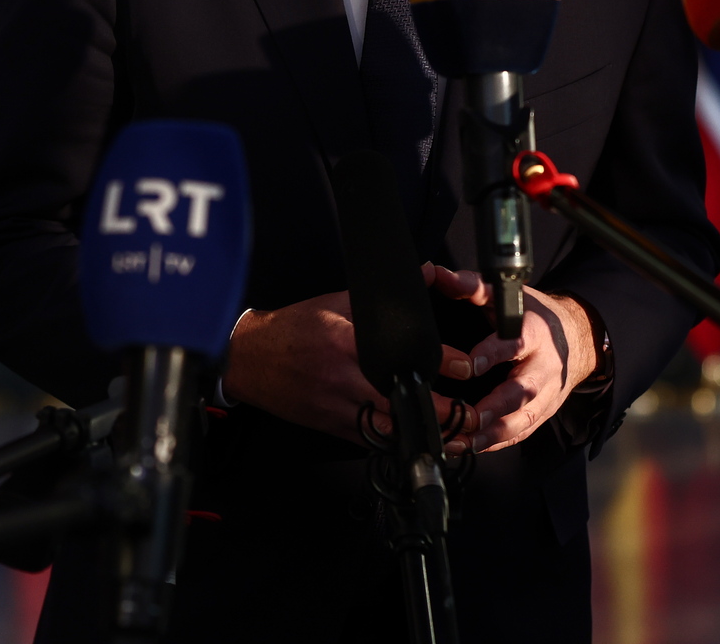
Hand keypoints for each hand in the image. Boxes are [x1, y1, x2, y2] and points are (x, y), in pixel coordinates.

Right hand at [219, 276, 473, 444]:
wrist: (247, 358)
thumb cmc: (291, 329)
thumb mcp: (335, 301)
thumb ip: (381, 298)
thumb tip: (425, 274)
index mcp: (345, 343)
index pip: (399, 356)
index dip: (438, 364)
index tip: (464, 367)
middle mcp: (343, 378)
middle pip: (400, 403)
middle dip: (440, 414)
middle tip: (471, 416)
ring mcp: (336, 406)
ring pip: (388, 431)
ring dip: (423, 438)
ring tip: (456, 441)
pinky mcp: (330, 425)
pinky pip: (369, 441)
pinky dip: (395, 444)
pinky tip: (417, 446)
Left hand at [425, 265, 597, 456]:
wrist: (574, 338)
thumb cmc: (532, 316)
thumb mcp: (506, 295)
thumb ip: (469, 285)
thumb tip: (432, 271)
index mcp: (533, 334)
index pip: (515, 344)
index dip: (494, 354)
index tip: (471, 364)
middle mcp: (542, 369)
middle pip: (522, 392)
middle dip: (495, 406)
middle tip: (469, 417)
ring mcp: (544, 397)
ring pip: (521, 421)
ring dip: (491, 434)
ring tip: (461, 441)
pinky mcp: (540, 415)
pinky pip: (519, 434)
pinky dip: (495, 444)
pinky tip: (469, 447)